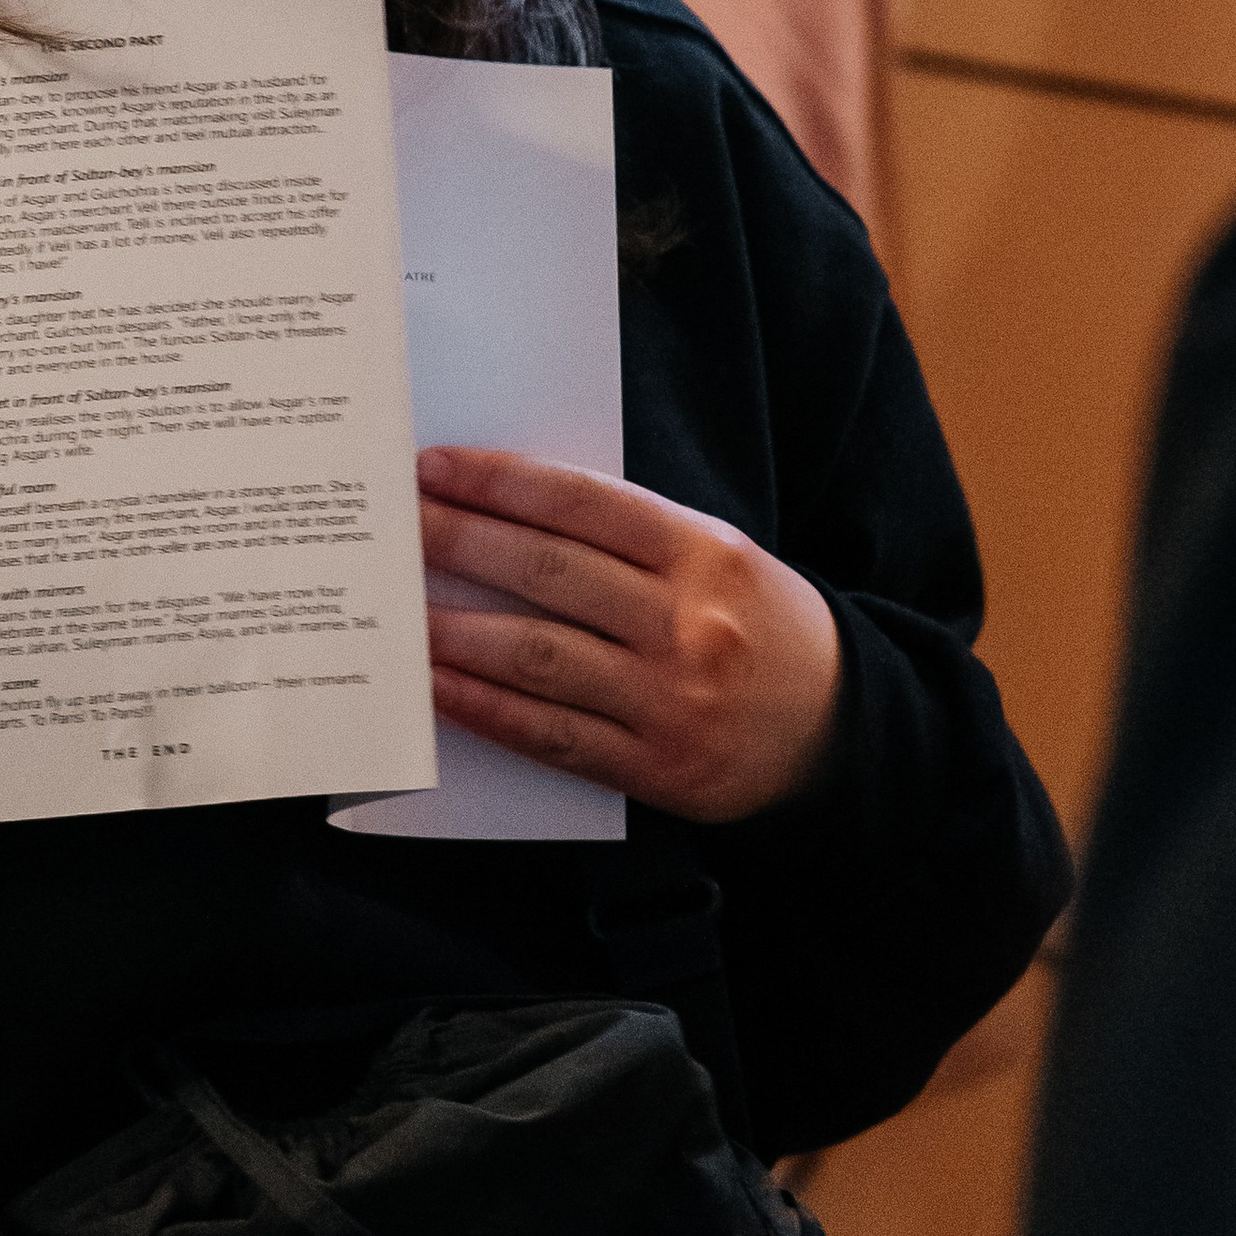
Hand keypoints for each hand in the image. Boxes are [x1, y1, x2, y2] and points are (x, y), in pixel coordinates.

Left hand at [416, 449, 843, 823]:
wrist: (839, 729)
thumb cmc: (759, 626)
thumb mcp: (720, 557)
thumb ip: (633, 539)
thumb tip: (512, 515)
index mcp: (706, 552)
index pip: (584, 504)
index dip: (502, 483)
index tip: (436, 469)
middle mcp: (688, 622)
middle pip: (549, 573)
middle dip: (460, 543)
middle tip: (395, 525)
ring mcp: (670, 699)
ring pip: (540, 656)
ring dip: (456, 630)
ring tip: (397, 609)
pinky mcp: (656, 767)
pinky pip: (552, 734)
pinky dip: (485, 708)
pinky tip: (436, 688)